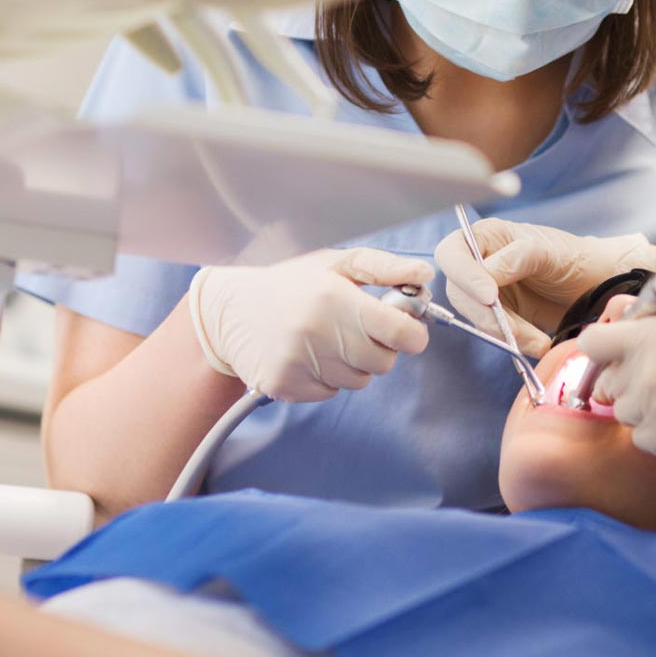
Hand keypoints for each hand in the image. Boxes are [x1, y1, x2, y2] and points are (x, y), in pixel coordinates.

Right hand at [190, 248, 432, 401]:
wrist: (229, 312)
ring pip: (359, 381)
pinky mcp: (285, 387)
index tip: (406, 328)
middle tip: (358, 328)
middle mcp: (315, 333)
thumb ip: (385, 269)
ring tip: (328, 338)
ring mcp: (299, 364)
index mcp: (333, 298)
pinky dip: (328, 377)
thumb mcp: (336, 263)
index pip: (400, 333)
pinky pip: (331, 393)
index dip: (412, 333)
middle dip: (380, 347)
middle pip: (383, 362)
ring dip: (353, 364)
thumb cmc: (290, 283)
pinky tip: (308, 353)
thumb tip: (426, 275)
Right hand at [434, 219, 655, 351]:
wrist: (597, 287)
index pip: (452, 254)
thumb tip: (486, 274)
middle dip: (485, 313)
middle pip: (458, 291)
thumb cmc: (574, 257)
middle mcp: (480, 263)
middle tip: (512, 328)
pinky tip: (538, 342)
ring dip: (503, 332)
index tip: (489, 296)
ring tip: (536, 339)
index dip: (464, 275)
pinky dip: (514, 341)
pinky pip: (494, 333)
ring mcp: (488, 292)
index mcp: (486, 237)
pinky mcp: (501, 317)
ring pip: (475, 317)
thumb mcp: (548, 252)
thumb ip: (517, 257)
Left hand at [576, 308, 655, 476]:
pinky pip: (641, 438)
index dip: (604, 346)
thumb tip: (645, 325)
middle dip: (626, 377)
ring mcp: (652, 411)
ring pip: (624, 412)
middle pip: (607, 380)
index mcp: (651, 336)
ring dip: (642, 406)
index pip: (593, 341)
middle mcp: (643, 374)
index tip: (617, 350)